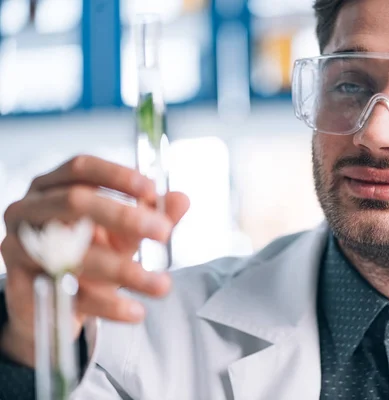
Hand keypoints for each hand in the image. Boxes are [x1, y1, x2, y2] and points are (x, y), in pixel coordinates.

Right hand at [0, 155, 189, 366]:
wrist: (52, 303)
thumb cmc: (89, 253)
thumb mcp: (123, 233)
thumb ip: (151, 216)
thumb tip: (182, 199)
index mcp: (53, 186)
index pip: (81, 168)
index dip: (117, 176)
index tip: (152, 189)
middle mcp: (29, 210)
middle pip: (74, 201)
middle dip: (124, 216)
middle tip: (164, 232)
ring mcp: (19, 247)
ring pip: (73, 254)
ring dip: (124, 270)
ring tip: (162, 285)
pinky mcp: (21, 286)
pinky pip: (68, 294)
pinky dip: (107, 304)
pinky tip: (135, 311)